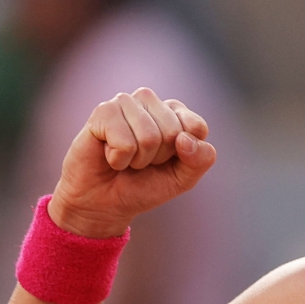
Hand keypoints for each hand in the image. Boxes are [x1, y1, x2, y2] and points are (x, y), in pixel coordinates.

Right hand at [48, 88, 216, 236]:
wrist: (103, 203)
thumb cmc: (144, 186)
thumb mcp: (183, 178)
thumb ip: (200, 159)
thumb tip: (185, 139)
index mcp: (175, 111)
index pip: (196, 126)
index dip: (185, 155)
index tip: (167, 160)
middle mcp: (150, 101)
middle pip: (173, 132)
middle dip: (158, 158)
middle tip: (141, 162)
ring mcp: (125, 102)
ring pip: (149, 137)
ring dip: (138, 159)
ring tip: (125, 158)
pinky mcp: (103, 112)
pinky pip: (125, 142)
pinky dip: (119, 159)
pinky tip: (109, 156)